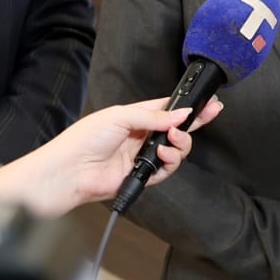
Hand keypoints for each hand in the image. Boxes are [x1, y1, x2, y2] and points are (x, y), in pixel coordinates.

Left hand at [0, 97, 221, 216]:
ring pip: (174, 150)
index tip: (206, 103)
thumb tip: (181, 114)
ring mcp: (141, 157)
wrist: (70, 171)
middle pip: (175, 129)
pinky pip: (164, 169)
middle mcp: (140, 136)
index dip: (185, 107)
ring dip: (179, 144)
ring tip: (172, 140)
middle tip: (210, 114)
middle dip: (194, 123)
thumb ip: (153, 116)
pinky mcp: (140, 176)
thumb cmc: (85, 138)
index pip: (165, 109)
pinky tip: (162, 153)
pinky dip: (168, 161)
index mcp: (134, 116)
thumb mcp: (120, 116)